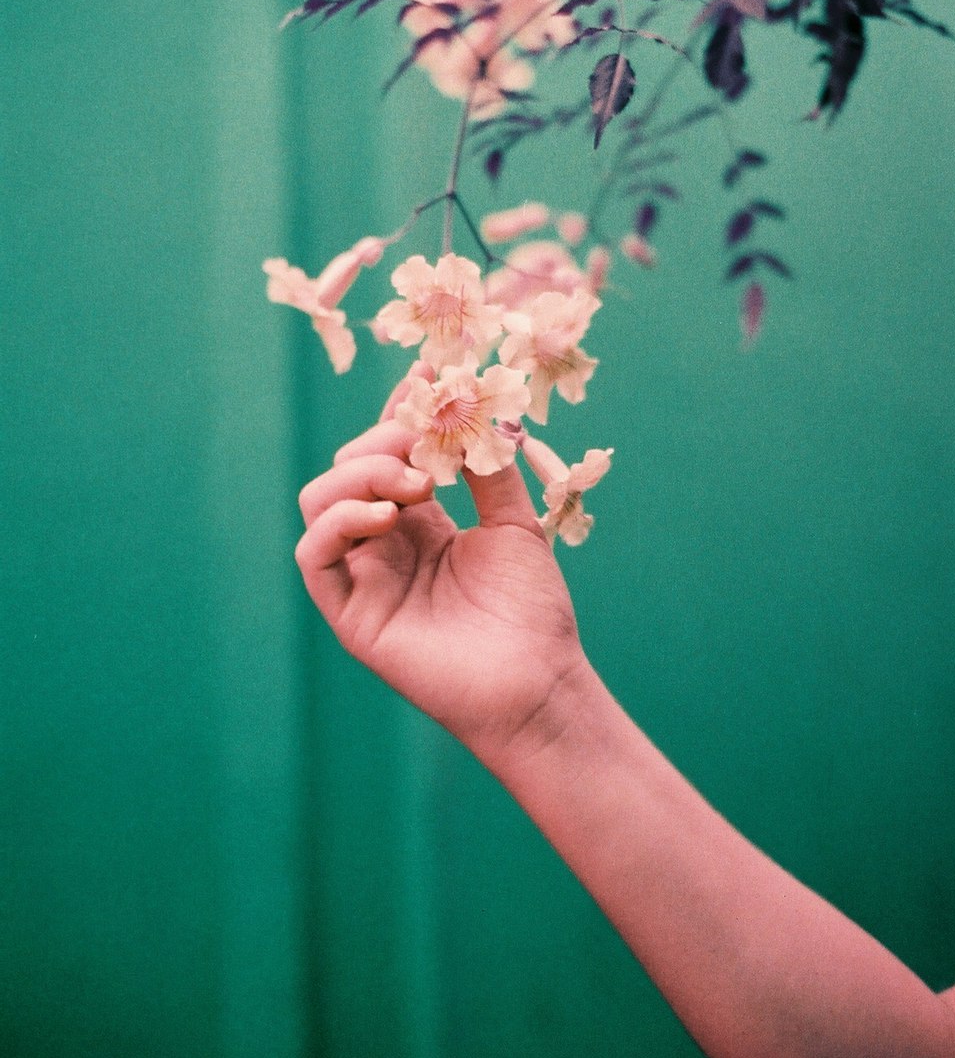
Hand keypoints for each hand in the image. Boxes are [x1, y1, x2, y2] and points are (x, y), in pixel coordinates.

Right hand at [294, 365, 586, 755]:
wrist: (538, 681)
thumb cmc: (531, 609)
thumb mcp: (515, 522)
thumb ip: (487, 466)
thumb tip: (471, 405)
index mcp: (422, 521)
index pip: (392, 450)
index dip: (401, 410)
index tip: (427, 375)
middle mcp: (385, 542)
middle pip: (349, 465)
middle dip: (384, 440)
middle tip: (428, 449)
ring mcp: (363, 575)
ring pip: (319, 500)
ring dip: (360, 473)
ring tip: (413, 485)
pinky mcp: (349, 612)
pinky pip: (313, 554)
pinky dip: (337, 521)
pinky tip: (385, 516)